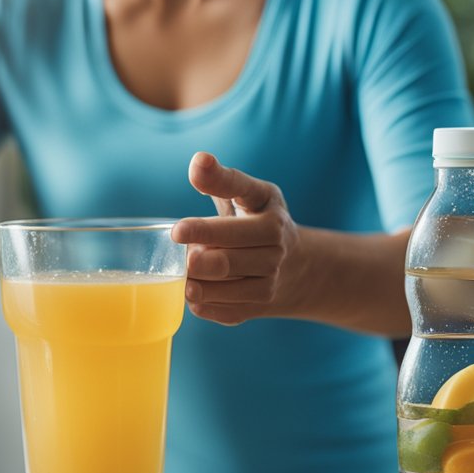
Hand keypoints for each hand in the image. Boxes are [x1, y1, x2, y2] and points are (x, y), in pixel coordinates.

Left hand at [171, 152, 300, 325]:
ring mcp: (271, 276)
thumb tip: (198, 163)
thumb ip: (220, 180)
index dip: (207, 218)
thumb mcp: (245, 194)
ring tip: (182, 274)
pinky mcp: (262, 303)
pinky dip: (204, 304)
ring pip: (226, 285)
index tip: (177, 229)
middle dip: (198, 259)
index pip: (239, 199)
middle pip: (228, 256)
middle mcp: (276, 241)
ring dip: (197, 283)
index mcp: (267, 204)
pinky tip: (193, 294)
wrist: (296, 265)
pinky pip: (225, 309)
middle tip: (181, 256)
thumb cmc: (255, 222)